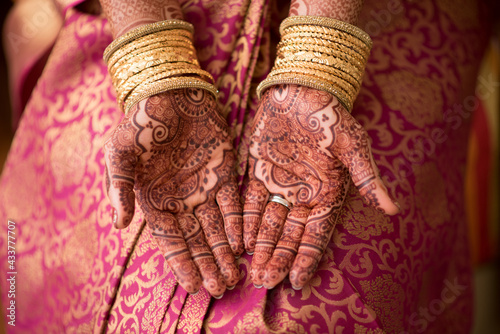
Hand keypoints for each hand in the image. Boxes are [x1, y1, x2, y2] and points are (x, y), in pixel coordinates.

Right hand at [104, 88, 242, 297]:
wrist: (169, 92)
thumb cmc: (139, 122)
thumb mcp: (119, 153)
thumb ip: (120, 188)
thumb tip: (119, 223)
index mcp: (155, 201)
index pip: (171, 240)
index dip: (182, 264)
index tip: (193, 287)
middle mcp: (182, 201)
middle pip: (197, 241)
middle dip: (208, 266)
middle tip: (220, 289)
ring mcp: (204, 189)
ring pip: (217, 228)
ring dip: (225, 252)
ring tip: (235, 276)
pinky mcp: (225, 173)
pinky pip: (233, 203)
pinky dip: (236, 223)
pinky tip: (242, 243)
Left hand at [244, 84, 398, 289]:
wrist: (302, 89)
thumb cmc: (332, 116)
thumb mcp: (352, 146)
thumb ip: (367, 177)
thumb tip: (393, 209)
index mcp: (328, 193)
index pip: (317, 233)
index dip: (307, 257)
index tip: (297, 281)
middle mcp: (303, 194)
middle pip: (289, 234)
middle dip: (279, 258)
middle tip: (265, 282)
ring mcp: (279, 185)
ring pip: (269, 223)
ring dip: (261, 246)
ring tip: (252, 270)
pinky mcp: (258, 172)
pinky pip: (250, 201)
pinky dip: (246, 221)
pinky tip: (240, 240)